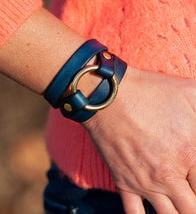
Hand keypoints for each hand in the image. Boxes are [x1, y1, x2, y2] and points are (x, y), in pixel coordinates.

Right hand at [83, 67, 195, 213]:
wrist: (106, 96)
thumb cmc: (147, 92)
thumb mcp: (189, 91)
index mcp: (190, 152)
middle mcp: (169, 175)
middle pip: (193, 208)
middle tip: (194, 197)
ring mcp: (145, 182)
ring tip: (182, 207)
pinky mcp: (124, 181)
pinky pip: (135, 213)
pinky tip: (151, 213)